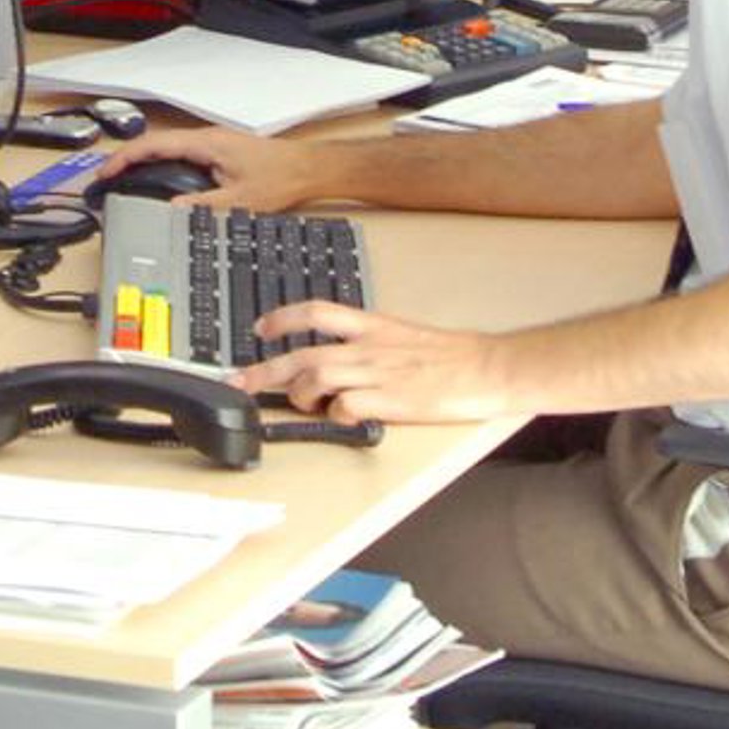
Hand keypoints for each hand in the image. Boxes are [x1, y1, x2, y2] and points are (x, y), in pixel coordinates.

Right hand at [95, 126, 324, 211]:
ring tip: (124, 180)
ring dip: (145, 161)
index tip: (105, 171)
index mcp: (206, 144)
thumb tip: (169, 211)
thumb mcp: (238, 200)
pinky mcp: (220, 152)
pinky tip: (158, 179)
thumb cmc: (281, 179)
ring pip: (168, 148)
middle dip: (128, 159)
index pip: (154, 144)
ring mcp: (213, 143)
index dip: (125, 157)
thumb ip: (200, 206)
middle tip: (106, 179)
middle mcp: (207, 138)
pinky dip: (163, 164)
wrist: (309, 169)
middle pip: (156, 143)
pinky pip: (182, 154)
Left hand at [232, 302, 519, 424]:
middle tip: (240, 381)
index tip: (260, 328)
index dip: (284, 318)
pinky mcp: (392, 400)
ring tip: (302, 404)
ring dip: (300, 393)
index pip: (318, 311)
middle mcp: (370, 346)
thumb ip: (371, 344)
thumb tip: (341, 360)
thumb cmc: (452, 356)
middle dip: (265, 369)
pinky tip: (344, 417)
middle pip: (304, 352)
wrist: (488, 366)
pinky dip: (336, 414)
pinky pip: (347, 407)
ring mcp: (379, 373)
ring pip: (318, 376)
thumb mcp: (404, 336)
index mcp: (374, 326)